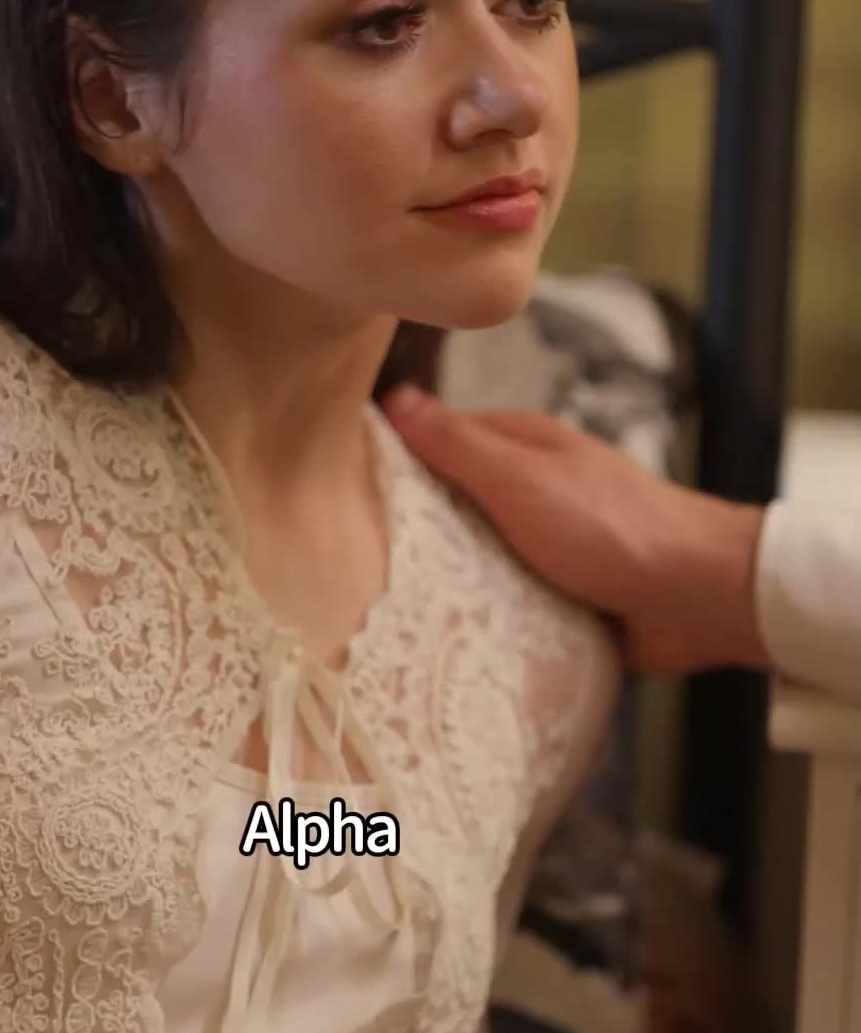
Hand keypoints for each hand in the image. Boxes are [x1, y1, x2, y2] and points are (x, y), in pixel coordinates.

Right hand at [382, 389, 767, 676]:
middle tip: (351, 555)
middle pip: (450, 502)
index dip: (391, 457)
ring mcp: (545, 543)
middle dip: (410, 527)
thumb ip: (458, 443)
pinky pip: (503, 599)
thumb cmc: (613, 527)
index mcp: (522, 446)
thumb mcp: (522, 479)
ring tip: (386, 604)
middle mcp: (530, 490)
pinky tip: (445, 634)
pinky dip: (480, 613)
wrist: (695, 598)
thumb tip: (396, 398)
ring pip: (473, 555)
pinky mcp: (558, 593)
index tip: (338, 484)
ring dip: (444, 577)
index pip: (437, 439)